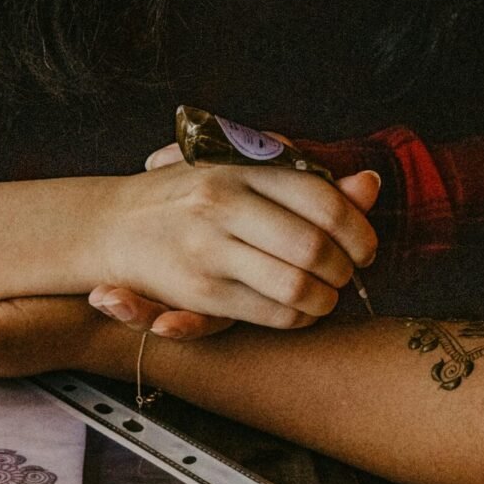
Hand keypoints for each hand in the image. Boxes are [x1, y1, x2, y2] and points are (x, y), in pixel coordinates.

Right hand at [99, 158, 379, 330]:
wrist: (113, 224)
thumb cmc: (192, 194)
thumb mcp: (244, 173)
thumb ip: (309, 181)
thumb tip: (370, 183)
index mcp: (239, 167)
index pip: (321, 199)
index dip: (358, 228)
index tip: (367, 246)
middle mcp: (223, 203)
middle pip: (314, 246)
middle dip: (345, 268)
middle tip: (351, 272)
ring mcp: (209, 247)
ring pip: (297, 285)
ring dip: (327, 297)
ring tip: (330, 293)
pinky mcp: (200, 289)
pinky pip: (273, 313)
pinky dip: (301, 316)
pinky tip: (303, 308)